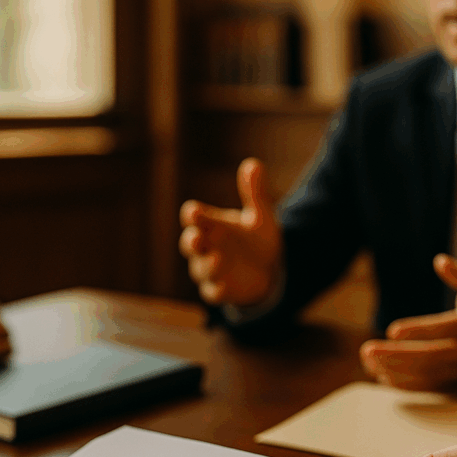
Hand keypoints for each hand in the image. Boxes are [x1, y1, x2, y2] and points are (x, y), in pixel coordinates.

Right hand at [179, 158, 282, 305]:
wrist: (266, 270)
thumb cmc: (255, 239)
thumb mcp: (259, 216)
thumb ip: (254, 193)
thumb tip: (253, 164)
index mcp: (211, 225)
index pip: (194, 217)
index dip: (193, 215)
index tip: (195, 212)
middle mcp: (206, 247)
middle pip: (190, 243)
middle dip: (192, 241)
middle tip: (198, 238)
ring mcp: (211, 270)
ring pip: (201, 269)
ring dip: (208, 265)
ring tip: (219, 259)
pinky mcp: (221, 290)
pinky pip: (213, 292)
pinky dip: (217, 290)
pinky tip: (224, 287)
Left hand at [360, 254, 456, 390]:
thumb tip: (440, 261)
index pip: (447, 330)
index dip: (419, 332)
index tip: (393, 331)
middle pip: (431, 359)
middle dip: (396, 356)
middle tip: (368, 351)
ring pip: (428, 378)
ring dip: (395, 372)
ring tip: (369, 362)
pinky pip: (430, 389)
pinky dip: (405, 385)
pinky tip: (383, 375)